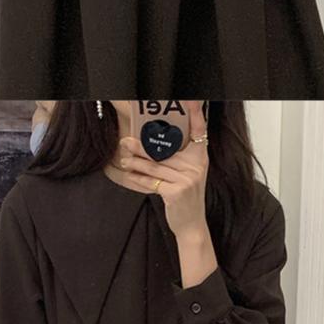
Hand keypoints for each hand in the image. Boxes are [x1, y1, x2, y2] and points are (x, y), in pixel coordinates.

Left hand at [111, 104, 210, 250]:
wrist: (191, 224)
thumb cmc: (186, 196)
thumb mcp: (187, 174)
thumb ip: (175, 160)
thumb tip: (150, 145)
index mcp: (200, 158)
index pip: (200, 131)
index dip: (196, 114)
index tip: (191, 99)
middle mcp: (196, 166)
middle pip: (164, 151)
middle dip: (142, 147)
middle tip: (125, 141)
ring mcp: (187, 179)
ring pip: (154, 166)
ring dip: (135, 162)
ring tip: (123, 157)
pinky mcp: (176, 191)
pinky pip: (151, 182)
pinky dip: (137, 179)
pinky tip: (128, 174)